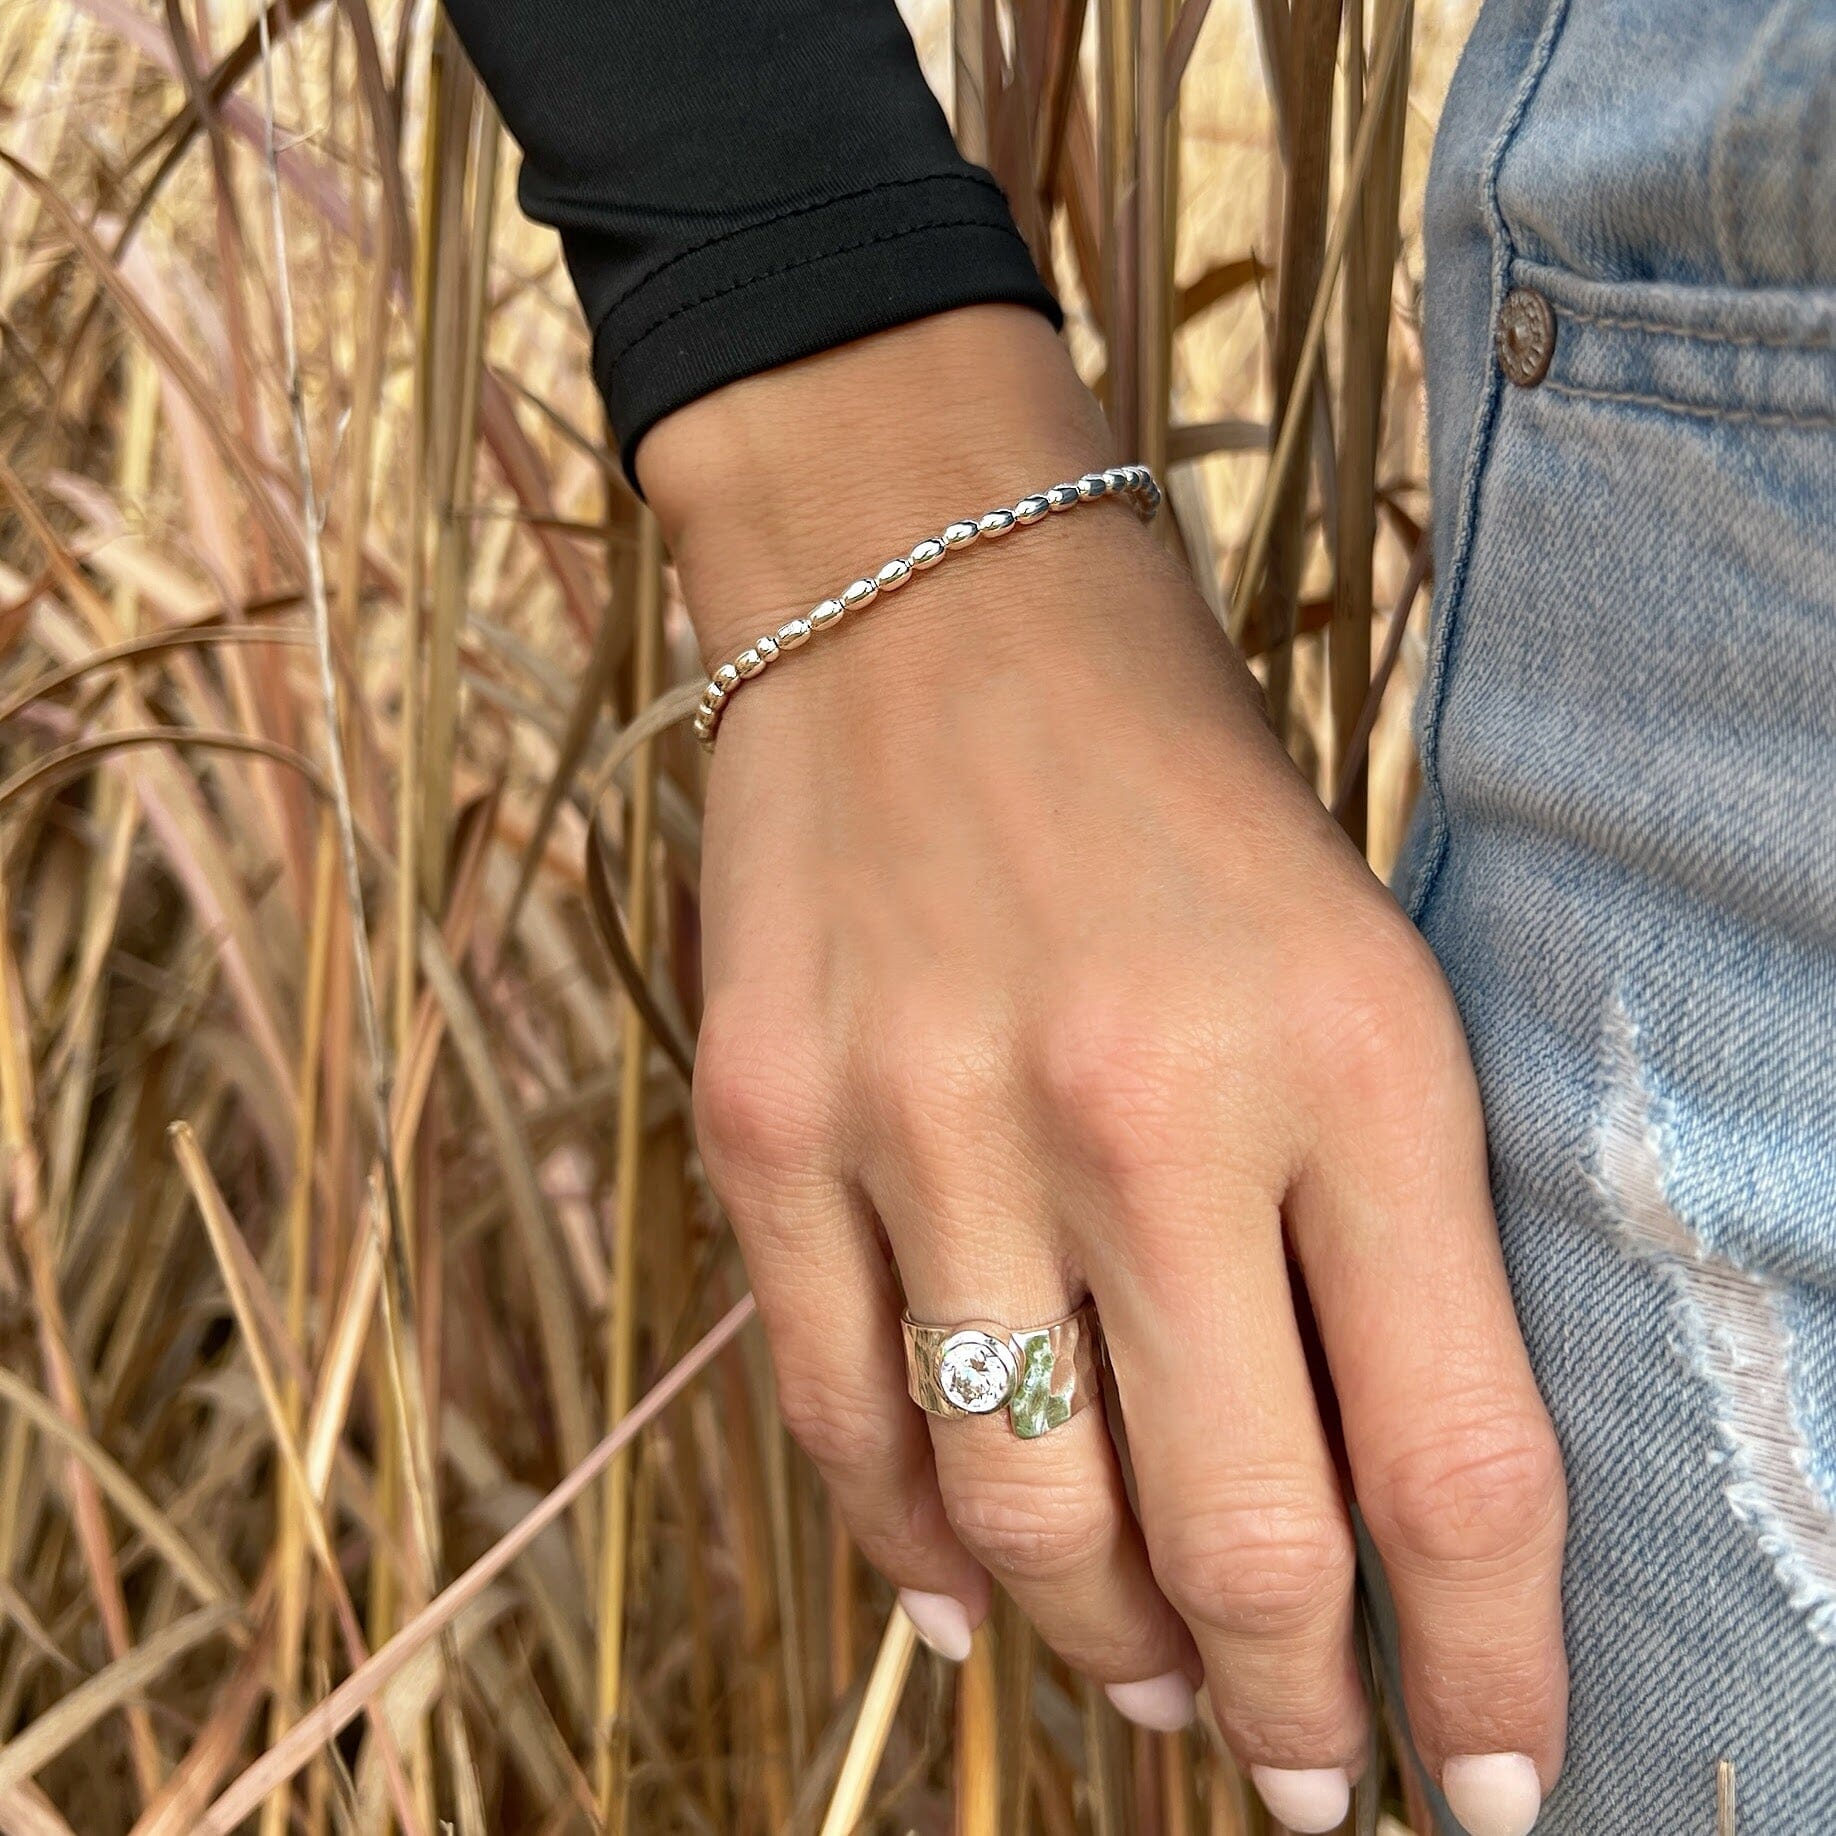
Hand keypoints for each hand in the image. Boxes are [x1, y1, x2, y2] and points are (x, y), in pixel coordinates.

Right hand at [643, 306, 1566, 1835]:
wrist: (927, 582)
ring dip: (1106, 1650)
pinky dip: (913, 1554)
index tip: (1490, 1783)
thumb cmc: (1174, 777)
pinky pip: (843, 1423)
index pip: (1456, 1463)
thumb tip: (1366, 1507)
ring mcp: (921, 1117)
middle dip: (1291, 1719)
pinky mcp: (765, 1118)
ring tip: (1153, 1686)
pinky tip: (967, 1603)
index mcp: (1347, 1050)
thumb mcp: (1353, 968)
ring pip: (1023, 1521)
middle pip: (1240, 1542)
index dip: (1491, 1676)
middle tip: (1304, 1776)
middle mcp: (1134, 1103)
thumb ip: (1374, 1234)